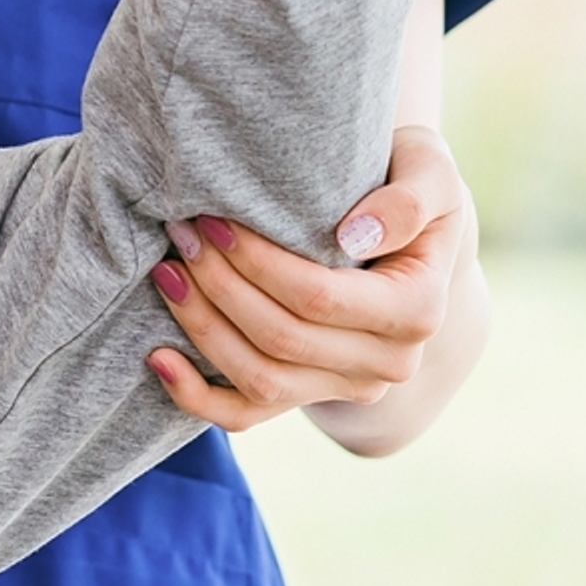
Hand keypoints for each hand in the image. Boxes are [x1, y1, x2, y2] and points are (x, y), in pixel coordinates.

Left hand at [143, 127, 482, 439]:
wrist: (405, 225)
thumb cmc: (410, 184)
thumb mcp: (429, 173)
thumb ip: (407, 201)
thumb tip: (354, 234)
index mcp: (418, 310)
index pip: (319, 298)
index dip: (257, 264)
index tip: (211, 219)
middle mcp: (389, 363)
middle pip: (282, 339)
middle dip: (220, 285)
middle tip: (181, 233)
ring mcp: (349, 387)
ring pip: (260, 379)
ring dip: (202, 328)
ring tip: (167, 271)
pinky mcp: (313, 396)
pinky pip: (248, 413)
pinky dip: (196, 395)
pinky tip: (157, 358)